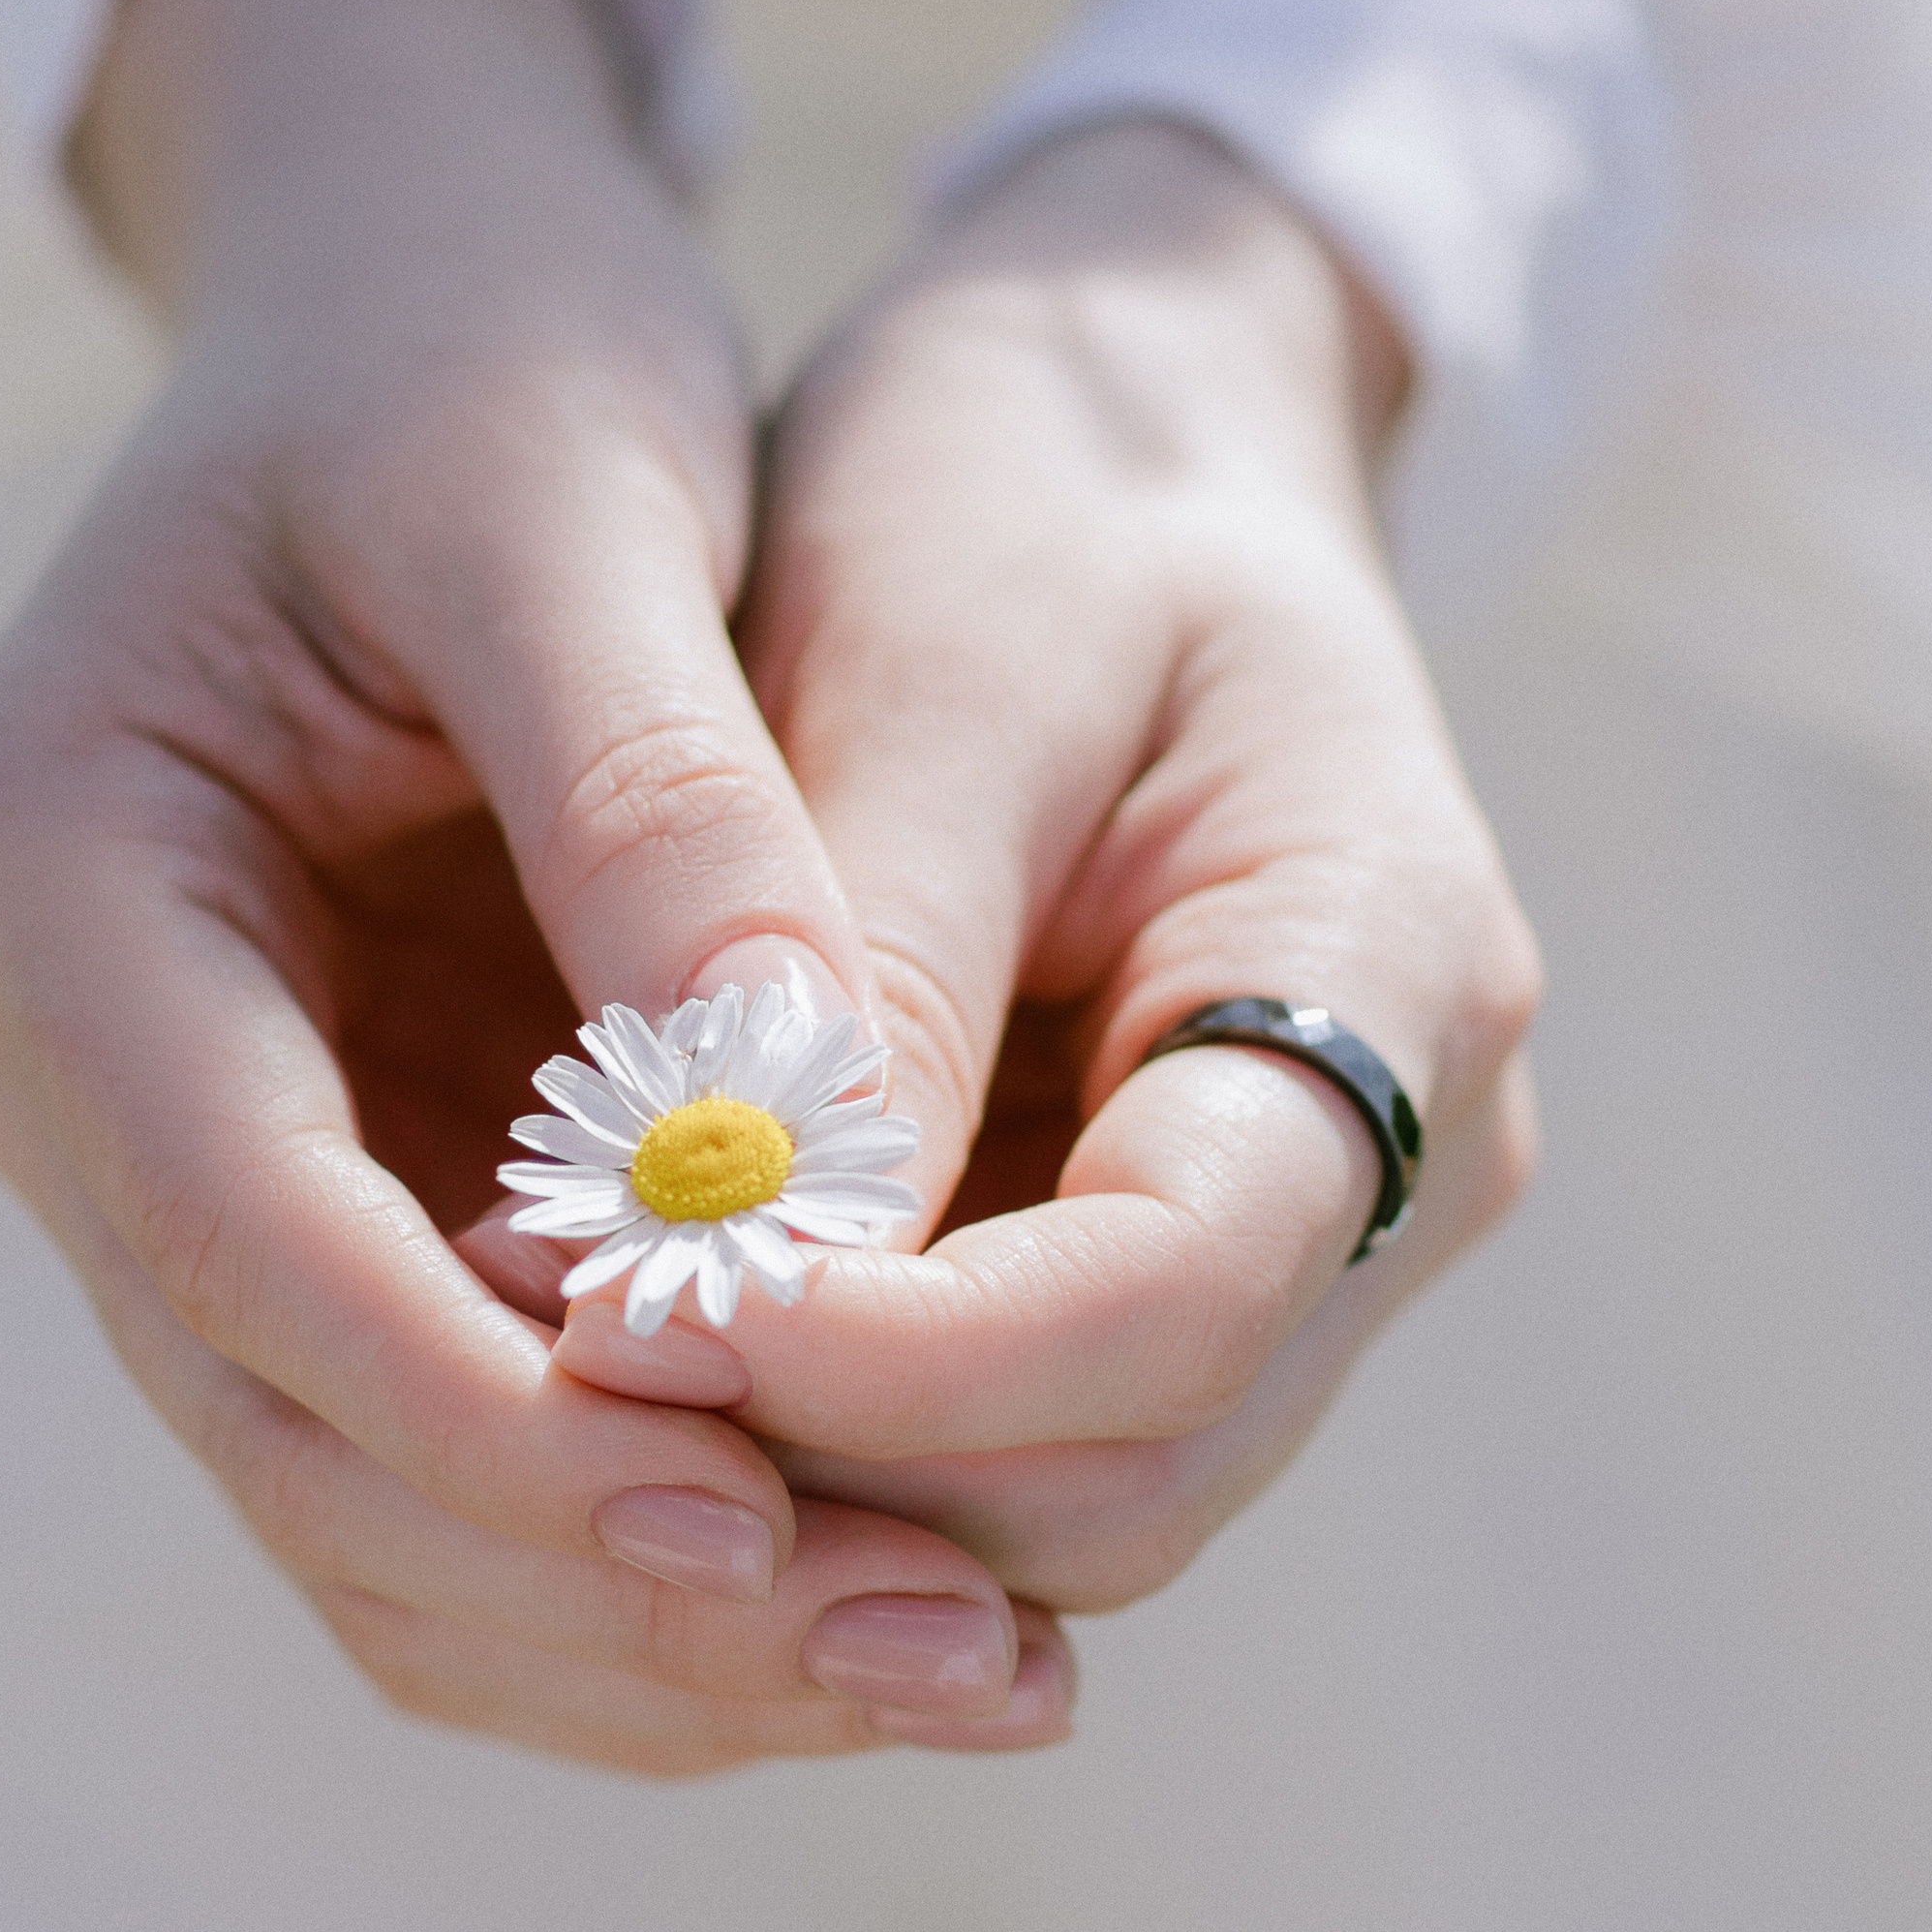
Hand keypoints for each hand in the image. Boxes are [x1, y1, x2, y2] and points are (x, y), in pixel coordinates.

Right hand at [0, 0, 1070, 1771]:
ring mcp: (176, 1145)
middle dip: (604, 1565)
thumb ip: (662, 804)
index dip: (493, 1407)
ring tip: (962, 1670)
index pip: (240, 1226)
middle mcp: (61, 1053)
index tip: (761, 1512)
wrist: (421, 293)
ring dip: (641, 1616)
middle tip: (931, 1656)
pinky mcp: (321, 1187)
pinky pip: (451, 1443)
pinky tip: (884, 1587)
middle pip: (294, 1418)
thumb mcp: (572, 501)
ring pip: (368, 1490)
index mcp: (50, 868)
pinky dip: (642, 1545)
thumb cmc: (478, 348)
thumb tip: (792, 1134)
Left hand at [557, 120, 1540, 1614]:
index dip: (906, 1360)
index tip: (626, 1316)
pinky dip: (813, 1423)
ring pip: (1050, 1500)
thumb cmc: (1030, 487)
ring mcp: (1306, 1233)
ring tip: (532, 1349)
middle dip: (826, 1460)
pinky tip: (619, 1328)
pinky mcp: (1166, 1255)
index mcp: (1396, 963)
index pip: (1182, 1292)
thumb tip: (755, 1275)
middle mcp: (1404, 1155)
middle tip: (527, 1365)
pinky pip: (998, 1436)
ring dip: (798, 1473)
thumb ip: (872, 971)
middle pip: (1127, 1465)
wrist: (1119, 431)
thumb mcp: (935, 660)